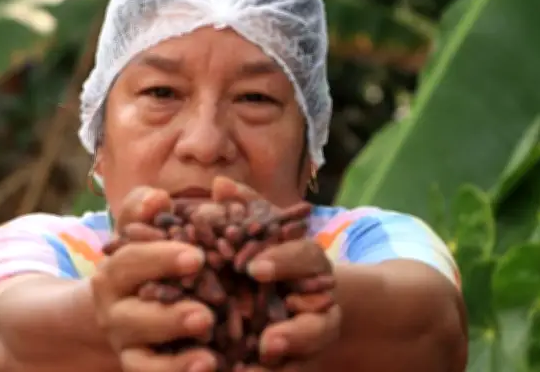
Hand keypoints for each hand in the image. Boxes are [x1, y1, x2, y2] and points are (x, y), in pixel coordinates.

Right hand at [91, 186, 219, 371]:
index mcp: (115, 273)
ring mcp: (129, 348)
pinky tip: (209, 370)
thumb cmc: (148, 258)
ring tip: (209, 359)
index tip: (198, 257)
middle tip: (205, 316)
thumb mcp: (141, 229)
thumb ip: (145, 207)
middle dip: (170, 317)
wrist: (125, 307)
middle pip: (136, 318)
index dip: (161, 259)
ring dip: (176, 362)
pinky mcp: (144, 370)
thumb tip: (158, 197)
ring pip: (144, 362)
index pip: (131, 262)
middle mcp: (115, 314)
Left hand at [212, 177, 341, 370]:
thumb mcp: (258, 230)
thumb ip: (244, 210)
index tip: (254, 268)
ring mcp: (314, 334)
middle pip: (319, 319)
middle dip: (296, 331)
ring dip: (289, 363)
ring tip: (264, 367)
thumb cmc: (268, 253)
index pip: (306, 258)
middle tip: (268, 341)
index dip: (283, 262)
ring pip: (310, 353)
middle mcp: (319, 302)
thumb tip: (220, 186)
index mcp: (310, 263)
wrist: (296, 297)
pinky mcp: (301, 360)